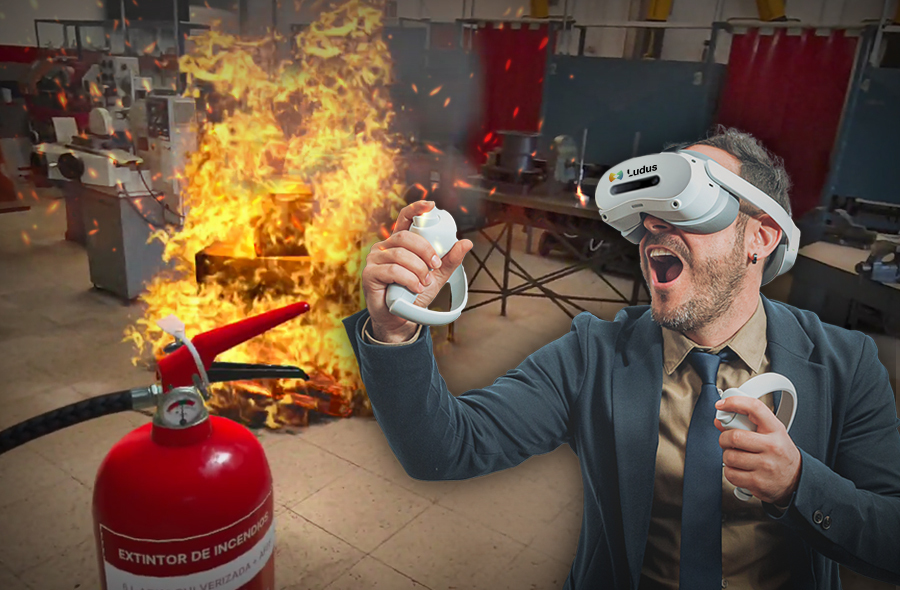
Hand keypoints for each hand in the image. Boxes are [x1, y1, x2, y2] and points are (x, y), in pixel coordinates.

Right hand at [361, 200, 472, 341]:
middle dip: (425, 250)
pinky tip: (415, 287)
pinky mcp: (369, 274)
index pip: (405, 219)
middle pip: (405, 236)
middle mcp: (385, 247)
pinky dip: (408, 279)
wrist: (401, 319)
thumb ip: (450, 260)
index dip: (416, 209)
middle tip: (435, 265)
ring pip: (400, 254)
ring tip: (424, 282)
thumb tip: (466, 243)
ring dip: (418, 269)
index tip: (431, 205)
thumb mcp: (437, 276)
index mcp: (400, 243)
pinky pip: (392, 270)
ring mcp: (375, 259)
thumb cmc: (415, 294)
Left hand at [715, 396, 801, 504]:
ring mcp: (766, 466)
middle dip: (723, 438)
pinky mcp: (758, 483)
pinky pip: (730, 474)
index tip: (721, 405)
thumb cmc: (779, 454)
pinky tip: (740, 469)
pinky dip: (730, 471)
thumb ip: (747, 425)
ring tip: (737, 457)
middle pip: (734, 436)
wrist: (796, 480)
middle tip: (727, 441)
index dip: (734, 402)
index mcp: (775, 430)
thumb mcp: (770, 434)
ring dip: (727, 456)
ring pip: (729, 456)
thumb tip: (719, 421)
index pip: (755, 408)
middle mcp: (772, 447)